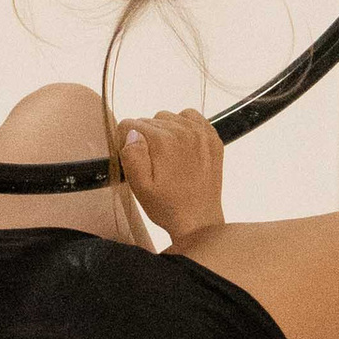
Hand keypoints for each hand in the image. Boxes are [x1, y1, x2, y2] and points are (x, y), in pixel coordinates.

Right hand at [119, 108, 225, 243]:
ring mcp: (200, 133)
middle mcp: (182, 130)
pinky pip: (191, 117)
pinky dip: (183, 126)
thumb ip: (132, 155)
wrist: (199, 221)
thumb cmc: (167, 206)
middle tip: (153, 164)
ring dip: (163, 132)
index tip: (136, 160)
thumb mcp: (140, 187)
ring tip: (167, 157)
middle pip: (148, 120)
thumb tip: (132, 133)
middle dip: (145, 139)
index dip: (126, 143)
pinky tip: (182, 146)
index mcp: (162, 140)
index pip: (129, 125)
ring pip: (168, 117)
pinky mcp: (212, 138)